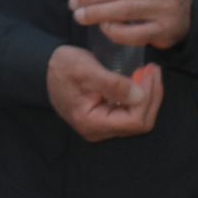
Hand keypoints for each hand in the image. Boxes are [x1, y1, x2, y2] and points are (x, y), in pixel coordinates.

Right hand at [46, 45, 163, 142]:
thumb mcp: (85, 69)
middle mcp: (98, 130)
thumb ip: (112, 84)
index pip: (134, 120)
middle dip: (151, 95)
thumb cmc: (62, 68)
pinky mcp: (106, 117)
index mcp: (92, 122)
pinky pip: (131, 113)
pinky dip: (140, 96)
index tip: (149, 71)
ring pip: (138, 119)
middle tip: (153, 69)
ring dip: (148, 95)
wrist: (45, 68)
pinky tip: (140, 79)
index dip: (148, 97)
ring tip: (149, 72)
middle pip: (139, 123)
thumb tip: (139, 95)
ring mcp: (102, 126)